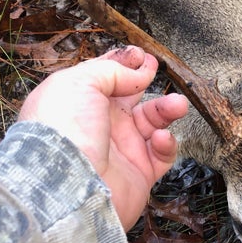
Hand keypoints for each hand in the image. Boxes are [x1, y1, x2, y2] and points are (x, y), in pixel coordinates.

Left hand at [18, 46, 188, 229]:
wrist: (67, 186)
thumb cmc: (64, 129)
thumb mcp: (79, 81)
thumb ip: (112, 70)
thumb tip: (139, 72)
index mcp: (79, 102)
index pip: (105, 78)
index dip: (125, 65)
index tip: (143, 57)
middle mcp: (99, 124)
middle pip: (132, 97)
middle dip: (147, 82)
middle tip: (159, 70)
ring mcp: (120, 150)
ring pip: (153, 123)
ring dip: (167, 109)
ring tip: (177, 105)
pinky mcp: (139, 174)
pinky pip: (162, 155)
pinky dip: (167, 144)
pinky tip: (161, 138)